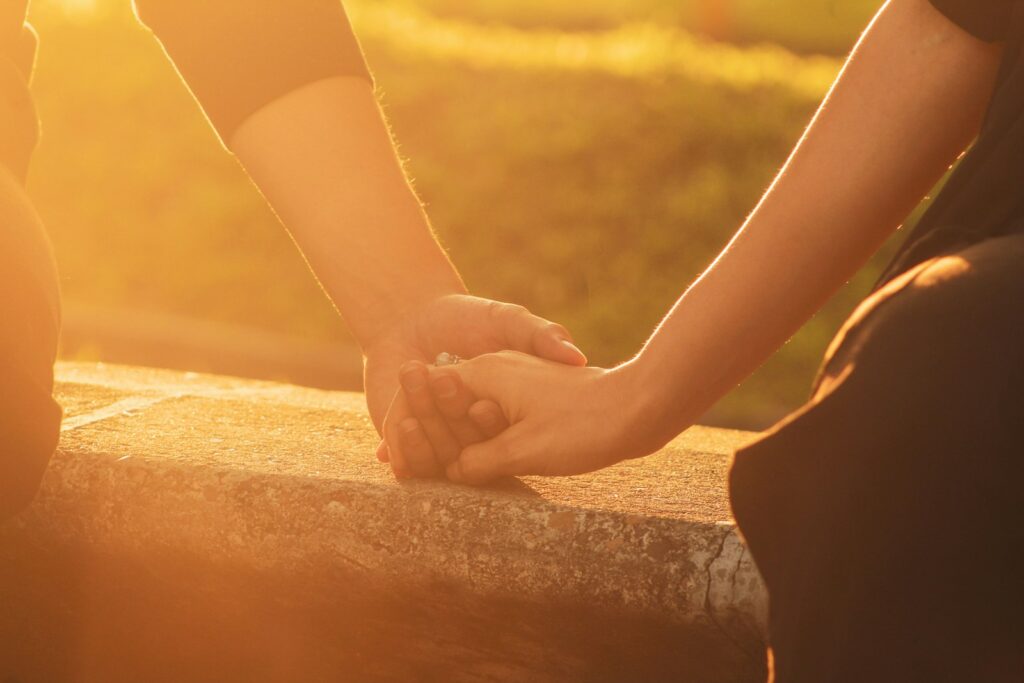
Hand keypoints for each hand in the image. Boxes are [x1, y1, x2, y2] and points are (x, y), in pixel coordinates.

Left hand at [363, 294, 586, 474]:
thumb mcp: (509, 321)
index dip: (492, 423)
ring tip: (411, 422)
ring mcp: (441, 436)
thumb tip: (577, 356)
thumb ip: (542, 335)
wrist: (411, 316)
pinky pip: (407, 460)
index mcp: (500, 408)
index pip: (499, 427)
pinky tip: (389, 447)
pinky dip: (399, 455)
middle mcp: (473, 429)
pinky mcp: (409, 440)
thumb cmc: (467, 316)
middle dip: (451, 430)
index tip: (482, 407)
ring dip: (423, 446)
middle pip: (466, 444)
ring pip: (436, 455)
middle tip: (437, 400)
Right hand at [393, 352, 663, 484]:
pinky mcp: (532, 395)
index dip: (411, 426)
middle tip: (390, 456)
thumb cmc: (580, 427)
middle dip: (422, 428)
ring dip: (449, 434)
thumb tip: (453, 472)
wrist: (637, 407)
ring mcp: (514, 380)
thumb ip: (479, 461)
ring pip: (468, 408)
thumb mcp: (522, 449)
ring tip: (424, 460)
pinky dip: (477, 434)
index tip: (389, 452)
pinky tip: (474, 458)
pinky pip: (492, 415)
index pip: (430, 396)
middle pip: (444, 401)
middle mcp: (494, 370)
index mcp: (483, 374)